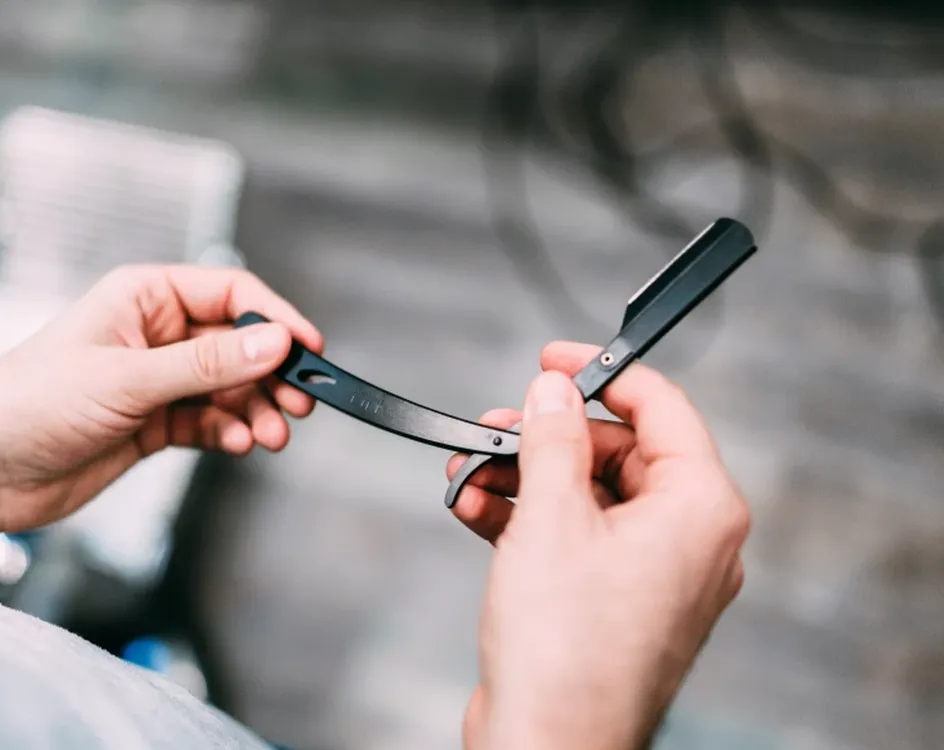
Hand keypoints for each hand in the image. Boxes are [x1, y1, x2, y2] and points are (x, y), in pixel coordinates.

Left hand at [0, 265, 323, 535]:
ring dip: (255, 410)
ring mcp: (154, 381)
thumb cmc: (32, 402)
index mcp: (143, 297)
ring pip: (227, 388)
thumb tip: (273, 345)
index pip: (229, 294)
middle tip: (299, 403)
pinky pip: (208, 421)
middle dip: (270, 374)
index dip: (274, 319)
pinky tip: (240, 443)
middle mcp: (154, 334)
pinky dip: (229, 432)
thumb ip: (206, 364)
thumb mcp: (128, 378)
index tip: (308, 348)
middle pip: (236, 344)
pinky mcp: (152, 423)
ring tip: (272, 435)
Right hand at [446, 342, 749, 749]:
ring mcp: (652, 574)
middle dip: (544, 438)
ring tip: (467, 477)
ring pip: (588, 495)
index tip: (549, 359)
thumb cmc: (565, 651)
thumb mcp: (551, 516)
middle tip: (490, 429)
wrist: (545, 745)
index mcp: (700, 509)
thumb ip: (553, 438)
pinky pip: (576, 537)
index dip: (600, 373)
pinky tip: (475, 512)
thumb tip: (553, 389)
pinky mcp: (615, 602)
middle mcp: (688, 539)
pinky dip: (527, 520)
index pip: (661, 406)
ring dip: (523, 479)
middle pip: (618, 451)